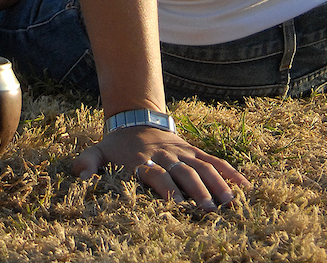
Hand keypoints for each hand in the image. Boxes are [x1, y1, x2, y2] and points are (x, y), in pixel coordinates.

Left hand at [72, 125, 250, 210]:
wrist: (136, 118)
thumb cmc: (116, 145)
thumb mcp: (97, 150)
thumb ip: (87, 162)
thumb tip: (80, 175)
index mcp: (142, 159)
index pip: (155, 173)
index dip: (165, 186)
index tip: (176, 202)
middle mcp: (165, 156)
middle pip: (183, 172)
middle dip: (196, 190)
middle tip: (208, 209)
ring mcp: (182, 153)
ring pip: (202, 166)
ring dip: (217, 183)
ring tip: (229, 202)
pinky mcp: (193, 151)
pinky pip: (214, 161)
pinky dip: (230, 172)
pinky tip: (245, 186)